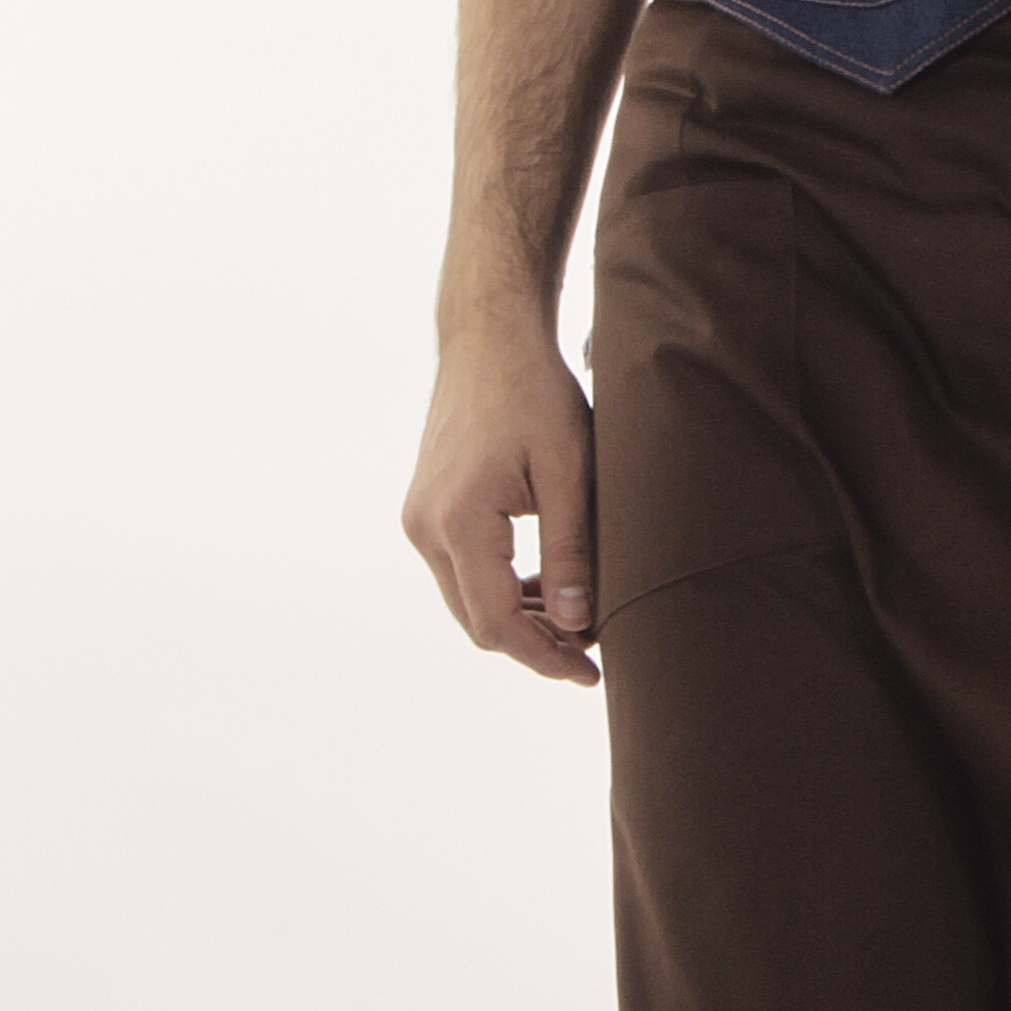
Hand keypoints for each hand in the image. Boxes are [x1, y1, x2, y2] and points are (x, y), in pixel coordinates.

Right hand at [402, 309, 600, 686]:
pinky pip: (460, 570)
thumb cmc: (534, 392)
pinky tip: (545, 585)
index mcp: (458, 521)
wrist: (488, 337)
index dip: (545, 657)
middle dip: (534, 644)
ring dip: (518, 616)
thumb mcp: (569, 470)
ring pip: (467, 599)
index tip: (590, 673)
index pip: (497, 622)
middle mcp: (425, 526)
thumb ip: (570, 550)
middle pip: (477, 621)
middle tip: (592, 650)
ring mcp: (419, 517)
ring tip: (577, 616)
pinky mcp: (425, 507)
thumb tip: (575, 623)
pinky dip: (500, 587)